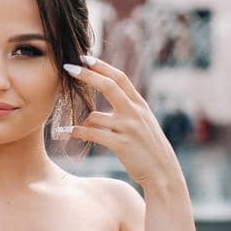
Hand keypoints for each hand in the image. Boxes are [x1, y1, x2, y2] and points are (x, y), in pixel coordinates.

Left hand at [57, 55, 182, 190]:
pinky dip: (77, 133)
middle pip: (109, 85)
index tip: (86, 58)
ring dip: (82, 122)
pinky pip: (92, 134)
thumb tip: (103, 106)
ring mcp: (129, 127)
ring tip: (74, 129)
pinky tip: (68, 133)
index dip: (102, 66)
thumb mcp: (142, 123)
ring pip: (95, 116)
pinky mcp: (121, 144)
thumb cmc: (147, 148)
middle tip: (69, 67)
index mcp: (139, 104)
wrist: (162, 172)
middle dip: (88, 74)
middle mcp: (135, 112)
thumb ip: (127, 110)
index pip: (119, 78)